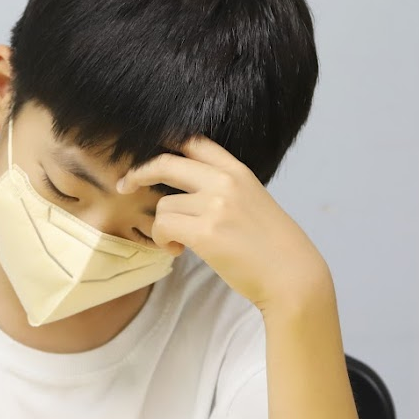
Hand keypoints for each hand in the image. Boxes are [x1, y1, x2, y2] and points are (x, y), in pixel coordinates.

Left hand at [118, 137, 332, 313]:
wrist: (293, 275)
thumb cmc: (274, 247)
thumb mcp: (254, 202)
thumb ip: (225, 191)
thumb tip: (188, 193)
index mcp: (239, 172)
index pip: (195, 142)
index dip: (166, 145)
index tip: (150, 155)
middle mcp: (225, 182)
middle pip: (167, 162)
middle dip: (140, 173)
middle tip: (125, 185)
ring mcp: (215, 206)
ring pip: (163, 204)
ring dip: (161, 226)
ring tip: (177, 244)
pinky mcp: (205, 233)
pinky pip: (162, 226)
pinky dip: (161, 240)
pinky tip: (176, 251)